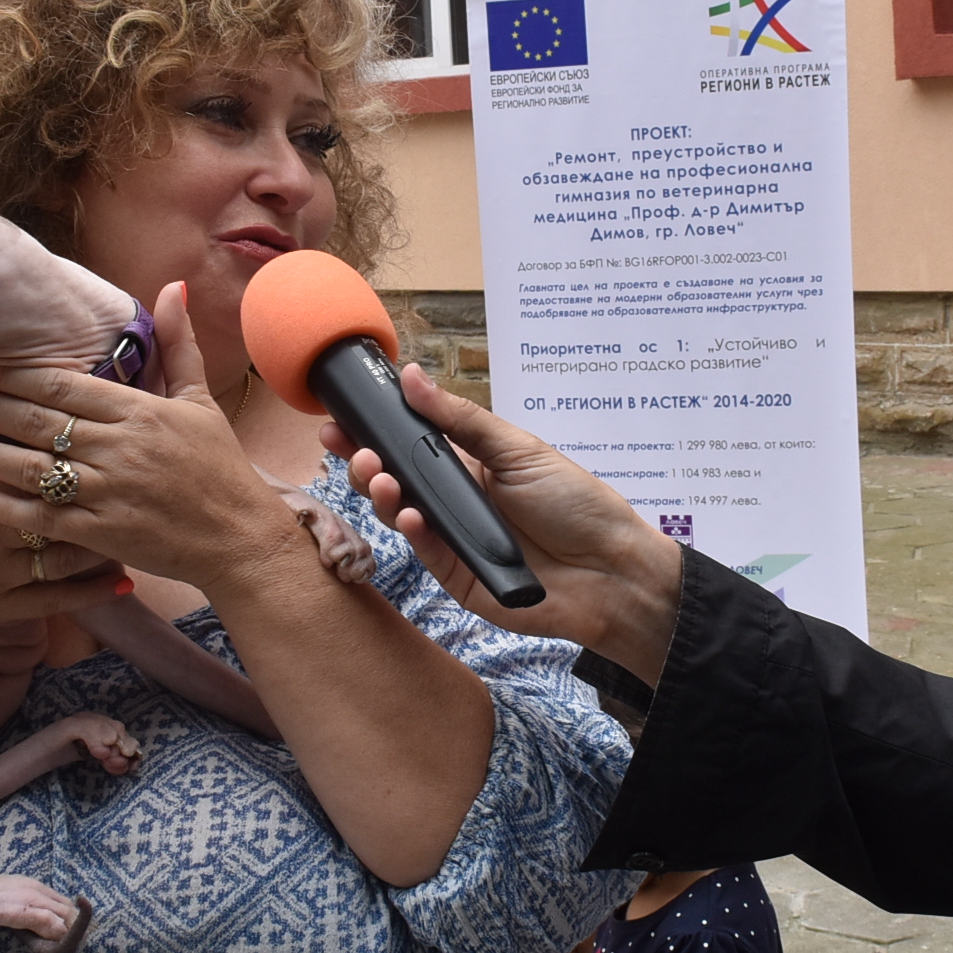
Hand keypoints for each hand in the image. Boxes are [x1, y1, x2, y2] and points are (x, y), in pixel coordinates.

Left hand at [0, 285, 303, 595]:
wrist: (241, 538)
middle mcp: (119, 448)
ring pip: (30, 467)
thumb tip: (173, 286)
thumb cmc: (220, 467)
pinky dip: (2, 507)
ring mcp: (108, 492)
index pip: (62, 384)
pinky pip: (41, 517)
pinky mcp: (102, 534)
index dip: (13, 372)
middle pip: (37, 419)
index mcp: (139, 411)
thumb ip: (179, 345)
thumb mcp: (200, 401)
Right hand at [0, 385, 121, 667]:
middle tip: (136, 471)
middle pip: (58, 496)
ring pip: (68, 549)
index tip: (93, 425)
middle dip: (96, 484)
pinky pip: (56, 600)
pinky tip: (124, 582)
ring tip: (137, 523)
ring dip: (106, 536)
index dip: (59, 439)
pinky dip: (93, 592)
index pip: (24, 452)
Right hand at [326, 364, 683, 682]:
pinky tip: (413, 516)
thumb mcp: (519, 449)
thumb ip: (461, 419)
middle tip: (350, 447)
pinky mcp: (458, 576)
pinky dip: (416, 533)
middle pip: (395, 481)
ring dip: (384, 495)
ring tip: (379, 476)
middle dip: (366, 462)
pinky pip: (427, 553)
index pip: (408, 445)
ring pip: (402, 516)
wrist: (612, 569)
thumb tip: (412, 376)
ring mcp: (453, 540)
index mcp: (468, 466)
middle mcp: (454, 501)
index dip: (373, 432)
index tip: (340, 418)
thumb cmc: (575, 503)